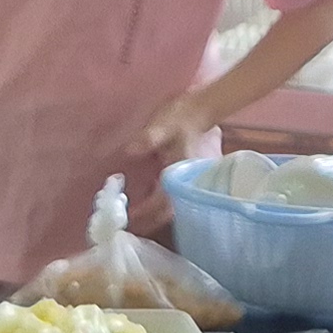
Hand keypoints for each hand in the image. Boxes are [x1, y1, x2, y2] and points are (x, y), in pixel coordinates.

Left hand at [126, 90, 217, 229]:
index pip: (163, 202)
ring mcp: (193, 183)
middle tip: (128, 225)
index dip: (146, 213)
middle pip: (170, 212)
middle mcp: (189, 183)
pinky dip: (162, 204)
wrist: (204, 108)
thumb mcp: (162, 125)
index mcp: (181, 174)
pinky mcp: (193, 180)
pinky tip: (150, 201)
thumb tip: (129, 151)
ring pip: (175, 208)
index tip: (128, 218)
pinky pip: (178, 199)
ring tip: (136, 218)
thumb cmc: (182, 117)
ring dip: (157, 215)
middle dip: (150, 221)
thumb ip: (148, 139)